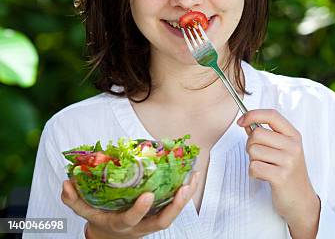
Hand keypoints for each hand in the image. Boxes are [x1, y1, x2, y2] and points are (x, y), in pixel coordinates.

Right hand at [61, 172, 201, 238]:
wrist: (112, 234)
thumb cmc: (100, 218)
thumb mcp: (84, 211)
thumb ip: (74, 199)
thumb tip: (66, 182)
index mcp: (121, 224)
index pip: (131, 220)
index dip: (140, 209)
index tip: (148, 195)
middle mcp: (141, 225)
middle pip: (162, 222)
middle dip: (174, 207)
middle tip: (183, 188)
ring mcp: (153, 220)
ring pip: (173, 214)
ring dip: (185, 197)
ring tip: (193, 177)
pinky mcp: (161, 213)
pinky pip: (176, 204)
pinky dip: (186, 191)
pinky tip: (193, 175)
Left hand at [238, 109, 319, 238]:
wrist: (301, 200)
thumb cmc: (289, 172)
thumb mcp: (283, 149)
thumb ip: (266, 135)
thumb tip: (246, 122)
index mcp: (294, 135)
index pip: (272, 115)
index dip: (253, 114)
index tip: (241, 121)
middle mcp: (293, 146)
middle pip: (257, 134)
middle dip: (250, 145)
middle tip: (258, 156)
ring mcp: (288, 161)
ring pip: (253, 151)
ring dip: (253, 161)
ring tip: (265, 167)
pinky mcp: (281, 177)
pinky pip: (254, 167)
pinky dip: (254, 173)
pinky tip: (264, 177)